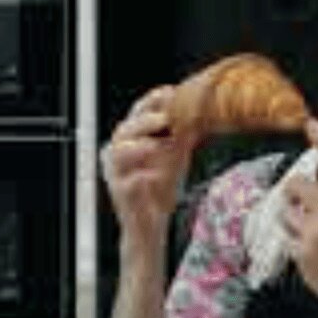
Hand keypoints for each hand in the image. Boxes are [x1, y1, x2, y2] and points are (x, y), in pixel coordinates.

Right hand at [100, 85, 190, 258]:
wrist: (152, 224)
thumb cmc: (160, 187)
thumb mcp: (175, 156)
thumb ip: (182, 135)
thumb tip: (201, 112)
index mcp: (130, 140)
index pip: (136, 114)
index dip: (150, 102)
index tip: (170, 93)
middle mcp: (118, 154)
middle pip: (123, 129)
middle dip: (143, 121)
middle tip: (163, 118)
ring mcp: (116, 174)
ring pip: (118, 153)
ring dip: (139, 146)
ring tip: (157, 145)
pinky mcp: (120, 194)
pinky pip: (126, 182)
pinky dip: (140, 177)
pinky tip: (154, 176)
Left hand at [283, 119, 317, 317]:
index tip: (310, 123)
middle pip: (296, 184)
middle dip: (295, 192)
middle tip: (305, 205)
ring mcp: (317, 233)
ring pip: (286, 208)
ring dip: (292, 215)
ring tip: (310, 231)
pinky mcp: (302, 251)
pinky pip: (285, 230)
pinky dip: (292, 236)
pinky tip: (308, 248)